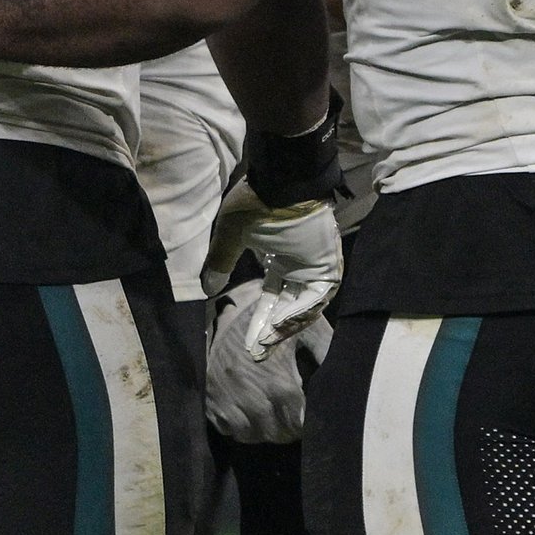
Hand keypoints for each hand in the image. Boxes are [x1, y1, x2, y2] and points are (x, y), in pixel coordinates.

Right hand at [204, 290, 329, 443]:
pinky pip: (225, 427)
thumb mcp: (311, 331)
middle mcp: (249, 396)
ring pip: (249, 435)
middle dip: (289, 429)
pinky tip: (250, 413)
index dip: (306, 425)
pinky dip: (239, 426)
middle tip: (295, 417)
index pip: (297, 425)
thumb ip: (328, 357)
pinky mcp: (209, 396)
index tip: (309, 416)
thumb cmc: (280, 318)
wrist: (237, 304)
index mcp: (278, 384)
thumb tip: (347, 382)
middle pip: (275, 434)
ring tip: (274, 417)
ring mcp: (224, 397)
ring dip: (264, 430)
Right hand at [226, 192, 342, 369]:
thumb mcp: (231, 236)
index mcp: (282, 259)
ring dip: (285, 326)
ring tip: (265, 342)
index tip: (249, 345)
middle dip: (273, 332)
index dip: (261, 321)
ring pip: (305, 307)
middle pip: (289, 308)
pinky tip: (279, 325)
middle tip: (256, 354)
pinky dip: (298, 312)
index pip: (273, 298)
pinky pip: (315, 297)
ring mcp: (317, 265)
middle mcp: (301, 265)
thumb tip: (206, 287)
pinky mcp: (328, 264)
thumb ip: (220, 262)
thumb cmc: (257, 201)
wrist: (282, 180)